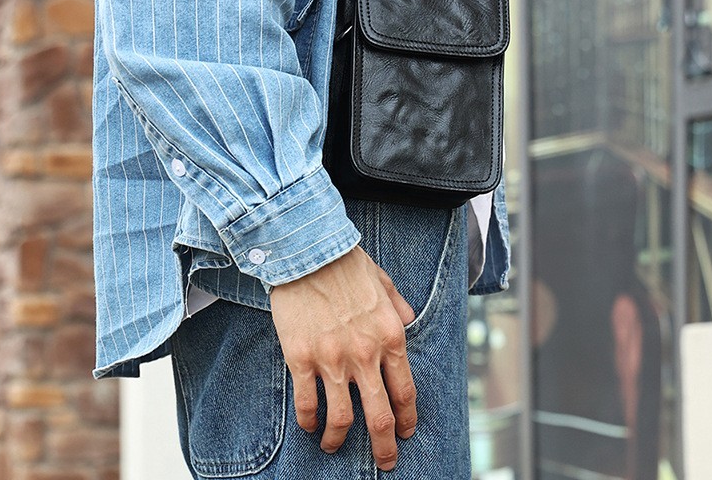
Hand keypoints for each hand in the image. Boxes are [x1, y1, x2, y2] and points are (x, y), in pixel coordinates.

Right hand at [270, 245, 416, 471]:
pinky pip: (307, 403)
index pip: (405, 391)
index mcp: (391, 337)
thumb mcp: (385, 282)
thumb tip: (409, 319)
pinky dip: (309, 421)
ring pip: (342, 419)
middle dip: (385, 447)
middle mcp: (365, 355)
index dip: (407, 419)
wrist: (308, 252)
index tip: (405, 433)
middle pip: (380, 417)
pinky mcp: (302, 359)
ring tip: (334, 447)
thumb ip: (400, 306)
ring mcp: (333, 360)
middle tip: (385, 462)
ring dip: (339, 441)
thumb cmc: (347, 264)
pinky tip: (309, 426)